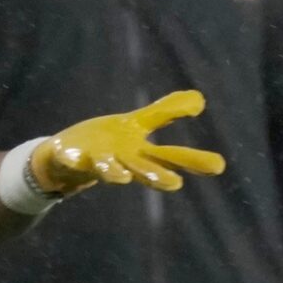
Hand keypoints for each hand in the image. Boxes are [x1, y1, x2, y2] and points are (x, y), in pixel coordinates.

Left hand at [33, 90, 226, 194]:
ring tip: (122, 177)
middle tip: (176, 184)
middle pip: (144, 168)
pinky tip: (74, 158)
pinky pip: (71, 159)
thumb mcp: (137, 122)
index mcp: (139, 153)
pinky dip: (73, 159)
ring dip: (115, 173)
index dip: (191, 160)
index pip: (169, 155)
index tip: (219, 166)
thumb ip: (166, 111)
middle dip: (158, 176)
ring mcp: (96, 161)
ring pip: (108, 169)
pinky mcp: (70, 157)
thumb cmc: (107, 143)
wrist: (63, 160)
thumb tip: (200, 98)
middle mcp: (122, 161)